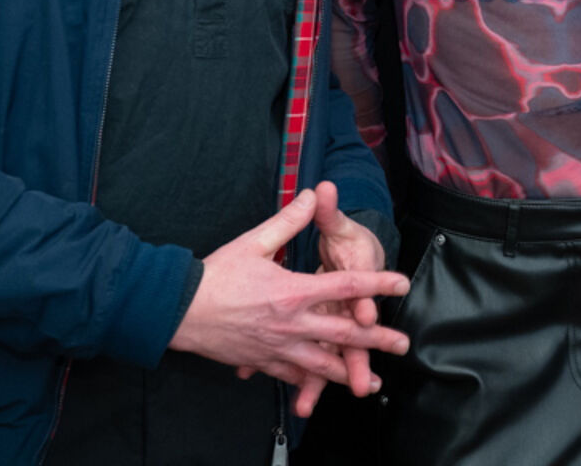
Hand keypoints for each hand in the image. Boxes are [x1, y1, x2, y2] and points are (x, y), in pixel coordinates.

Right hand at [170, 188, 408, 402]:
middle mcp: (292, 323)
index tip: (402, 284)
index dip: (378, 283)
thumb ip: (289, 220)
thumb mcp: (254, 242)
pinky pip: (292, 375)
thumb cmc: (216, 275)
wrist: (178, 310)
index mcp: (294, 291)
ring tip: (372, 382)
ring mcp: (278, 347)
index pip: (348, 285)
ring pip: (322, 364)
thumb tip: (314, 193)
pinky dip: (309, 381)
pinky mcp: (263, 361)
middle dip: (377, 339)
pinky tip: (322, 385)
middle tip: (403, 344)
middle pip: (344, 333)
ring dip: (350, 373)